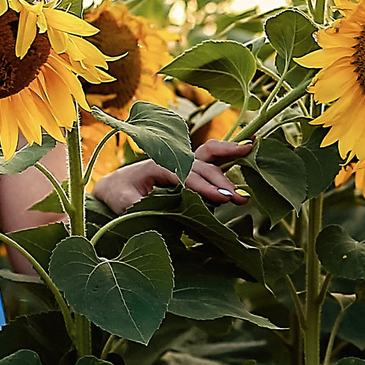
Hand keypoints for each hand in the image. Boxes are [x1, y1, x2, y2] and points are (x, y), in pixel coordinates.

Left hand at [93, 139, 253, 214]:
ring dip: (229, 157)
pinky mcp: (189, 166)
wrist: (115, 185)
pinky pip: (211, 157)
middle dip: (220, 181)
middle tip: (237, 198)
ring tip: (249, 162)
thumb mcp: (122, 202)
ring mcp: (183, 160)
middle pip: (201, 166)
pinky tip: (247, 150)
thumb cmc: (118, 194)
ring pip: (209, 155)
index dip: (204, 187)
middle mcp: (173, 158)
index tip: (221, 198)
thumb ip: (136, 207)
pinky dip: (228, 154)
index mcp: (157, 165)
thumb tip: (156, 215)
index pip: (185, 175)